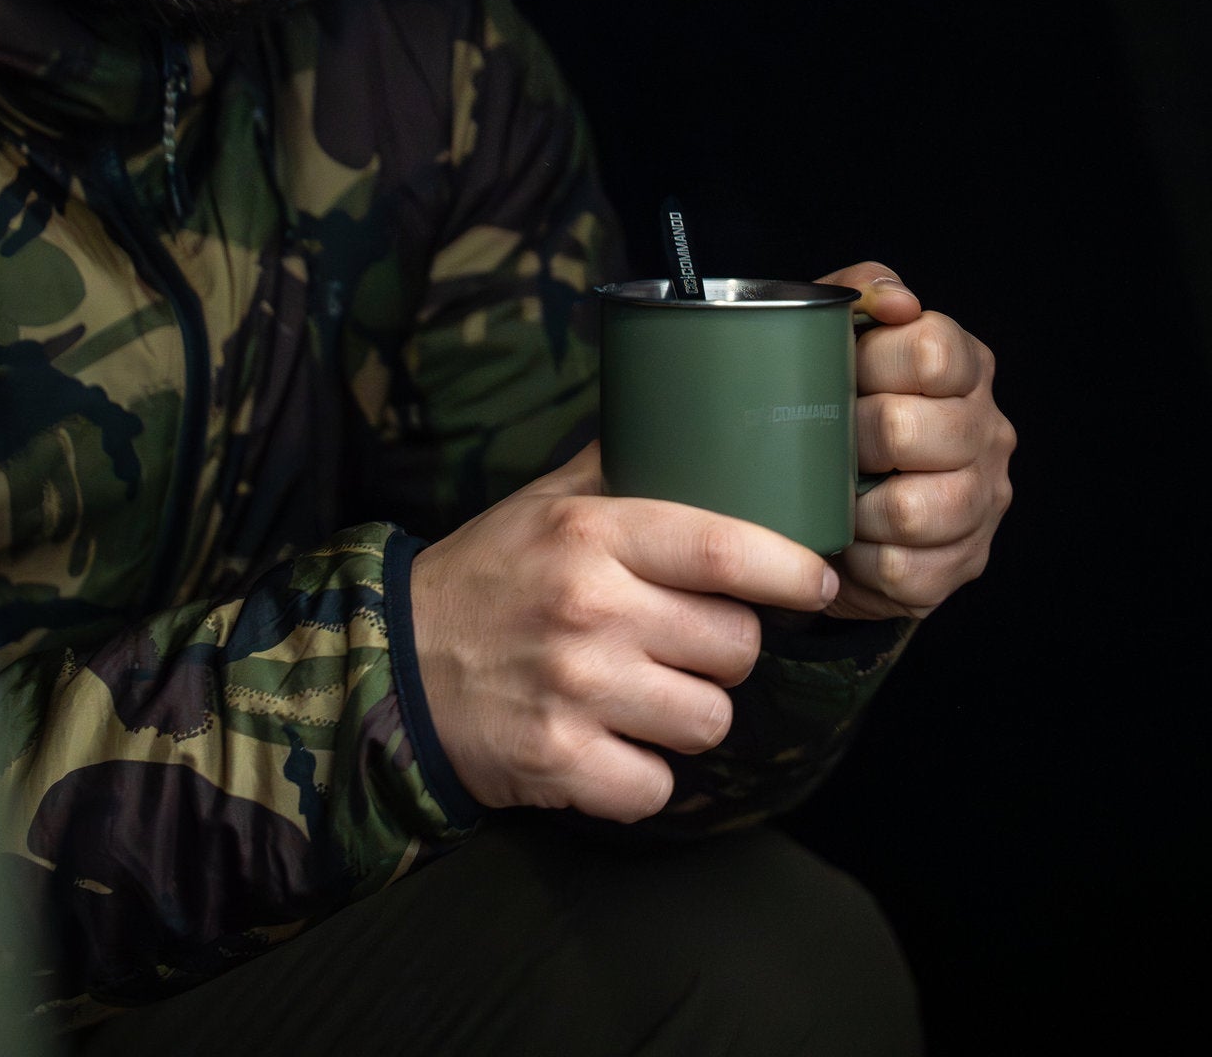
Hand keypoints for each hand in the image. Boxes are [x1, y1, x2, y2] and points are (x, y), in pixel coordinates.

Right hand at [408, 440, 836, 821]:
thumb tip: (701, 423)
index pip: (723, 547)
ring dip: (689, 715)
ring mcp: (576, 691)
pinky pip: (658, 787)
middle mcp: (590, 608)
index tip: (819, 581)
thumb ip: (623, 465)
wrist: (392, 662)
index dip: (788, 568)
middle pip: (735, 645)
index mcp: (592, 534)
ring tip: (643, 694)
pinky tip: (609, 744)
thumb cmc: (486, 574)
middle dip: (722, 648)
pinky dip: (642, 776)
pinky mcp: (560, 763)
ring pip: (710, 720)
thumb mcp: (546, 502)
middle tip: (681, 641)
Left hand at [815, 260, 1015, 622]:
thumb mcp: (839, 332)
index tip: (840, 374)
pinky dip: (860, 557)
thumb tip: (895, 300)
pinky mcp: (963, 564)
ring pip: (911, 510)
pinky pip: (901, 569)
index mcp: (967, 364)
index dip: (871, 363)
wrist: (842, 491)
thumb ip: (859, 292)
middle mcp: (988, 431)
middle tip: (824, 442)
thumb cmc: (840, 399)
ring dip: (855, 505)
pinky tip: (850, 537)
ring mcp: (984, 502)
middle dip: (849, 439)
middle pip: (908, 430)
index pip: (932, 350)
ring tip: (835, 494)